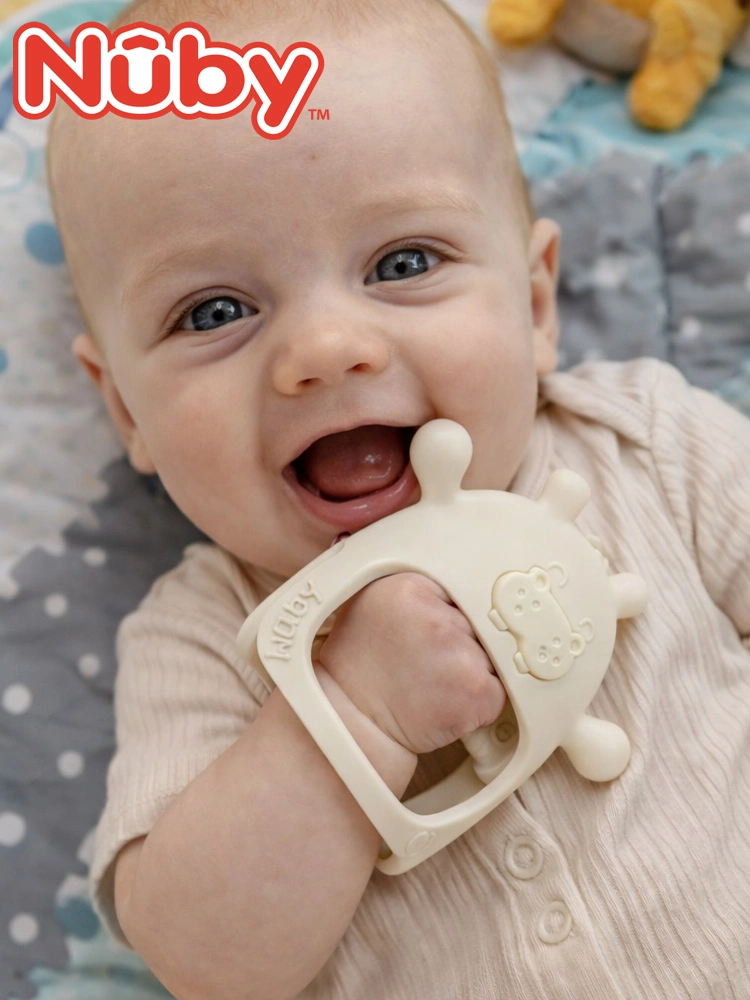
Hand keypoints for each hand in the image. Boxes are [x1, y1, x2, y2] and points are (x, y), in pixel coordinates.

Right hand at [316, 573, 505, 755]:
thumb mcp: (372, 603)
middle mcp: (439, 618)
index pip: (459, 589)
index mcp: (411, 587)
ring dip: (471, 671)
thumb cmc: (360, 665)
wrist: (353, 720)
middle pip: (477, 622)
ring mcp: (462, 656)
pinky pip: (497, 691)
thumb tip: (449, 579)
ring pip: (490, 657)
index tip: (436, 630)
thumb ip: (414, 589)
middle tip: (428, 660)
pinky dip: (479, 702)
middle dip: (462, 642)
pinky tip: (446, 702)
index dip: (450, 613)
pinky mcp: (477, 692)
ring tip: (434, 682)